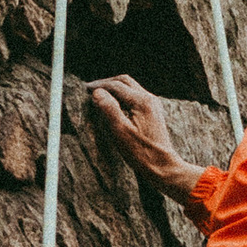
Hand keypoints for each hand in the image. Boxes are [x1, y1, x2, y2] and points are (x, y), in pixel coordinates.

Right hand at [90, 75, 192, 193]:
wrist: (162, 165)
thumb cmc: (141, 152)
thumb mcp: (120, 131)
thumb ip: (109, 109)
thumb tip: (97, 92)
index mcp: (141, 101)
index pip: (116, 85)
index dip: (99, 86)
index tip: (85, 89)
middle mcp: (149, 99)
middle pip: (124, 81)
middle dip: (107, 83)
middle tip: (91, 88)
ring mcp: (153, 104)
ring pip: (130, 87)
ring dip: (114, 88)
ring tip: (100, 95)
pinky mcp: (153, 112)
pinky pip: (135, 96)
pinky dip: (122, 95)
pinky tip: (114, 105)